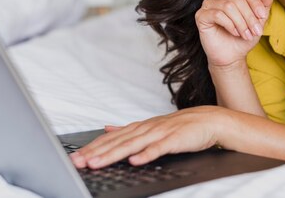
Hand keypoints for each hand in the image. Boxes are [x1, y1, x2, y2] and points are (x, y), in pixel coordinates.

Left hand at [70, 106, 222, 168]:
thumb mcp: (150, 127)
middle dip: (96, 152)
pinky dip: (146, 154)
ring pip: (132, 145)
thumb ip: (128, 129)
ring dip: (113, 154)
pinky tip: (135, 161)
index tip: (75, 157)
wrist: (209, 121)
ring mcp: (159, 133)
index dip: (92, 148)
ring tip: (97, 163)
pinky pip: (158, 148)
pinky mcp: (174, 140)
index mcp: (139, 127)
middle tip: (77, 162)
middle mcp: (146, 129)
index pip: (111, 138)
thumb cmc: (180, 127)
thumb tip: (107, 128)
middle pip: (116, 142)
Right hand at [195, 0, 272, 67]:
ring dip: (240, 22)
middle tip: (255, 31)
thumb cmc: (244, 37)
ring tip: (246, 34)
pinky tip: (234, 33)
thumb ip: (263, 4)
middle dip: (249, 17)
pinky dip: (229, 24)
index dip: (256, 3)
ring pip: (228, 6)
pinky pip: (217, 14)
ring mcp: (208, 5)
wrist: (232, 56)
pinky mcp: (201, 16)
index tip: (262, 17)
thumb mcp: (259, 20)